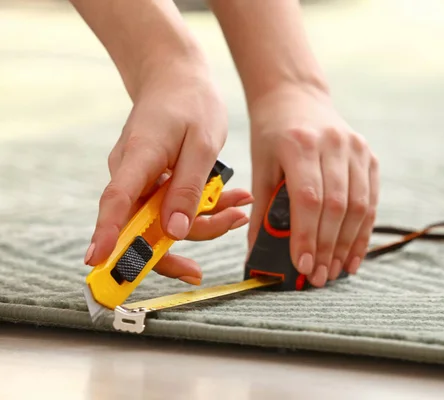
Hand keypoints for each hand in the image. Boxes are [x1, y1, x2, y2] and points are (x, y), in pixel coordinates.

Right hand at [84, 59, 249, 284]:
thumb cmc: (190, 103)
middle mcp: (130, 174)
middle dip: (193, 234)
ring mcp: (139, 180)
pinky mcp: (151, 183)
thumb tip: (174, 233)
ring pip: (165, 219)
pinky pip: (172, 206)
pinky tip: (229, 199)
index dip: (107, 235)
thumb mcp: (202, 144)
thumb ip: (188, 189)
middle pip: (147, 225)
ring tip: (239, 204)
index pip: (117, 203)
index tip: (98, 262)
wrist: (176, 77)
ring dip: (205, 219)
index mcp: (138, 158)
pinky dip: (201, 207)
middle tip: (232, 221)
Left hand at [247, 84, 378, 286]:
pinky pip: (371, 199)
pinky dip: (363, 231)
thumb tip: (257, 256)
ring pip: (359, 206)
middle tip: (319, 277)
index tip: (302, 266)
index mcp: (300, 144)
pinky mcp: (369, 155)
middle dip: (328, 247)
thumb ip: (261, 210)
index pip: (309, 198)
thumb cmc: (271, 134)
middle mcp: (333, 143)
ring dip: (348, 244)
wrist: (296, 96)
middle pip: (337, 206)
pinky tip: (354, 255)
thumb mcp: (260, 166)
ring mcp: (356, 148)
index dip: (307, 236)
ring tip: (336, 272)